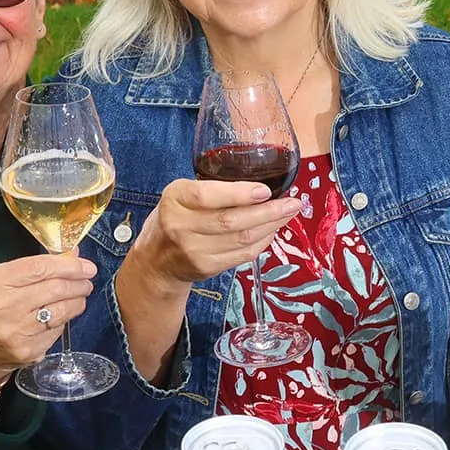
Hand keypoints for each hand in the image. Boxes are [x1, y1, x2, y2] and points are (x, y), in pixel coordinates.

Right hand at [0, 252, 95, 405]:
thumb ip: (34, 267)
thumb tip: (73, 257)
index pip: (39, 267)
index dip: (68, 266)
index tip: (86, 266)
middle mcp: (2, 307)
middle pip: (55, 288)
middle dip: (78, 283)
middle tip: (87, 281)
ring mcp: (16, 332)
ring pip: (61, 311)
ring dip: (78, 301)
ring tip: (80, 295)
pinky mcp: (29, 351)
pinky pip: (57, 330)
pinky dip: (64, 320)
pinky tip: (61, 315)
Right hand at [126, 179, 301, 284]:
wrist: (156, 260)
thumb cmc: (175, 216)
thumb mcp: (181, 194)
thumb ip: (211, 187)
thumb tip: (260, 183)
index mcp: (175, 199)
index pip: (207, 196)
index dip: (239, 194)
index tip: (265, 190)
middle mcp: (181, 226)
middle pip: (231, 221)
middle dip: (268, 212)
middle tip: (292, 203)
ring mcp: (194, 251)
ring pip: (241, 240)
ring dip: (271, 226)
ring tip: (289, 213)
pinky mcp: (207, 267)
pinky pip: (243, 255)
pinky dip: (263, 242)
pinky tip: (273, 230)